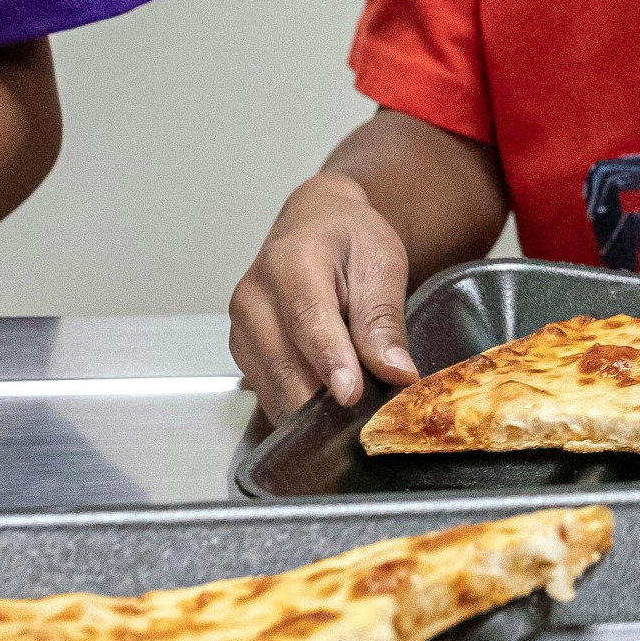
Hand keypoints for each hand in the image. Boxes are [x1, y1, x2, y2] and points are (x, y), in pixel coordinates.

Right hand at [229, 172, 421, 422]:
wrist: (315, 225)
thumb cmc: (350, 241)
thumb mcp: (382, 262)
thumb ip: (383, 318)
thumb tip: (396, 372)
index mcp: (291, 263)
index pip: (307, 320)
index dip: (330, 362)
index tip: (350, 395)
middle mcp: (255, 297)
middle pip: (285, 365)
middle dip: (328, 399)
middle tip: (373, 416)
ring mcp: (242, 328)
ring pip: (276, 389)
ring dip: (316, 409)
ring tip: (359, 406)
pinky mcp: (244, 353)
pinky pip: (271, 395)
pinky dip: (302, 407)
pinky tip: (332, 400)